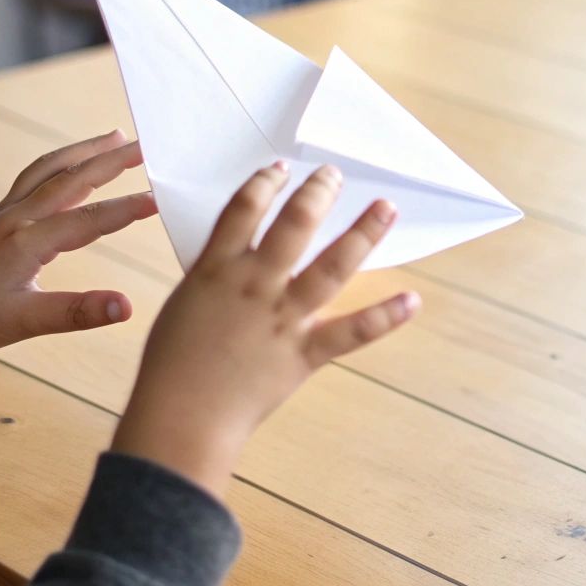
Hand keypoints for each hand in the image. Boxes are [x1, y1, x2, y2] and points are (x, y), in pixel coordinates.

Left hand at [0, 130, 156, 428]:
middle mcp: (14, 218)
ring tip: (116, 138)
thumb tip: (127, 306)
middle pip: (70, 178)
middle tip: (149, 145)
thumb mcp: (25, 324)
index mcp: (23, 242)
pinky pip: (35, 177)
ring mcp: (3, 213)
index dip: (126, 209)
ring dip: (85, 151)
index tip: (162, 197)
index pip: (87, 220)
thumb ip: (78, 312)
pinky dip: (61, 163)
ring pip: (49, 169)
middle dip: (111, 160)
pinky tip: (74, 165)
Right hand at [111, 162, 419, 498]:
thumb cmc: (172, 362)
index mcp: (216, 269)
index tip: (281, 169)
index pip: (243, 209)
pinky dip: (385, 317)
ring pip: (331, 268)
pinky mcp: (304, 353)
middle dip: (318, 194)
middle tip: (335, 174)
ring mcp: (283, 319)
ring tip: (385, 208)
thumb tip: (236, 253)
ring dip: (362, 234)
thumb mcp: (184, 303)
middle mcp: (255, 285)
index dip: (264, 183)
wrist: (182, 417)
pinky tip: (412, 300)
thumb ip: (214, 275)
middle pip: (294, 225)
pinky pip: (352, 332)